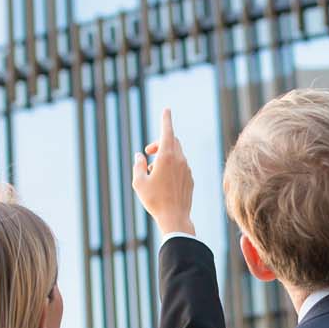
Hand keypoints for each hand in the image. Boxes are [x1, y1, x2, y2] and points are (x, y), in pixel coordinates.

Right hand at [132, 109, 195, 235]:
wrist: (175, 218)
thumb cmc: (154, 200)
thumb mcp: (139, 182)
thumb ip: (138, 165)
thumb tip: (140, 156)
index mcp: (167, 157)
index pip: (167, 131)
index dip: (166, 119)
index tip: (166, 109)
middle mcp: (180, 160)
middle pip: (172, 141)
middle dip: (160, 142)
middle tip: (148, 153)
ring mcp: (187, 169)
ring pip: (177, 154)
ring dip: (165, 157)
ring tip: (153, 172)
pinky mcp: (190, 179)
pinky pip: (181, 167)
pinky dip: (172, 167)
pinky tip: (164, 182)